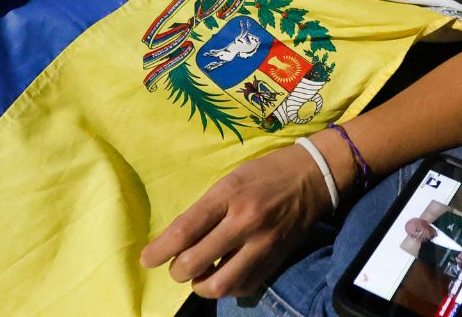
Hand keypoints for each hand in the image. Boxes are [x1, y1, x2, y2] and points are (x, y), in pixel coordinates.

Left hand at [141, 143, 332, 297]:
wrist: (314, 176)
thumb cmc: (266, 173)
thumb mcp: (231, 180)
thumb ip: (207, 208)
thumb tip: (179, 240)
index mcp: (229, 195)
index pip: (184, 230)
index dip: (159, 251)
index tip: (147, 260)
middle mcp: (245, 221)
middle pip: (196, 262)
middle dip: (178, 271)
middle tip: (178, 267)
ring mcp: (262, 244)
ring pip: (220, 284)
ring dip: (201, 286)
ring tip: (200, 276)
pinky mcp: (276, 259)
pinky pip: (244, 286)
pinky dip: (227, 287)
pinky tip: (224, 275)